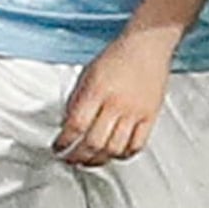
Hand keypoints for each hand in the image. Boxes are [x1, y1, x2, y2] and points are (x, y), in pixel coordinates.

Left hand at [57, 28, 173, 166]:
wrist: (147, 46)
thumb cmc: (117, 56)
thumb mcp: (87, 74)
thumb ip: (76, 100)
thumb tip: (66, 124)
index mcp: (96, 90)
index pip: (75, 125)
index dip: (63, 142)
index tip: (58, 147)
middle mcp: (116, 103)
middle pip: (94, 142)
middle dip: (77, 157)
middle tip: (70, 159)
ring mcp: (134, 112)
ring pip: (115, 148)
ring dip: (98, 160)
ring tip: (89, 162)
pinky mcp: (150, 116)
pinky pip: (137, 145)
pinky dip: (123, 155)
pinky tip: (114, 154)